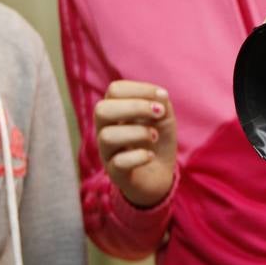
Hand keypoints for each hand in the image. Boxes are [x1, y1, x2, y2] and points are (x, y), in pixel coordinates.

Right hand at [93, 80, 176, 207]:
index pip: (114, 90)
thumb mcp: (163, 118)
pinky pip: (118, 162)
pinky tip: (151, 156)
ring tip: (155, 136)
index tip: (162, 97)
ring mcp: (107, 152)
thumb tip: (160, 95)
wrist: (159, 175)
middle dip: (135, 107)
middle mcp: (105, 129)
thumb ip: (161, 103)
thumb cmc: (157, 141)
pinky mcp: (115, 173)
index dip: (139, 89)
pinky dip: (139, 157)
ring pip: (107, 136)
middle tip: (158, 113)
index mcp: (115, 111)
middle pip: (102, 110)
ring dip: (138, 133)